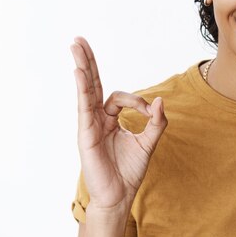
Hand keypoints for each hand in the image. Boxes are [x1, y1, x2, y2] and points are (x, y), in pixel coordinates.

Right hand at [70, 37, 166, 210]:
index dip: (137, 101)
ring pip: (86, 90)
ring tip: (76, 45)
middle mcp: (96, 119)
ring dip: (82, 66)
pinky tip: (79, 71)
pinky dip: (82, 88)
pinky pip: (84, 106)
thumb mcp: (148, 142)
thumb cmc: (129, 171)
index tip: (150, 113)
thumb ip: (156, 122)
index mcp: (110, 119)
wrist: (119, 196)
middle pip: (92, 84)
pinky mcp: (86, 134)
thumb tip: (159, 100)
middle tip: (79, 40)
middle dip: (88, 61)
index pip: (119, 97)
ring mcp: (89, 125)